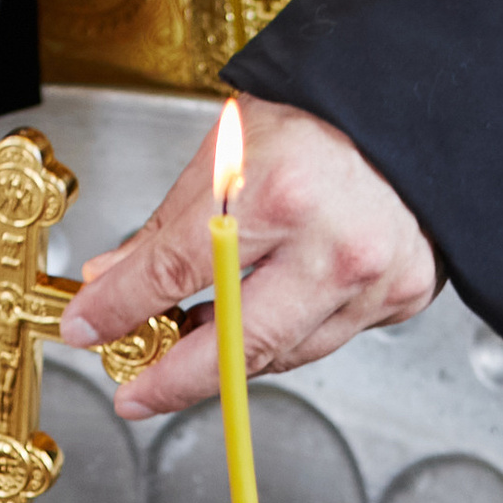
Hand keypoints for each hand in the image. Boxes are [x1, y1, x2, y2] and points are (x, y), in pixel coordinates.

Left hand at [58, 92, 437, 419]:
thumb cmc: (321, 112)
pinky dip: (281, 339)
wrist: (414, 108)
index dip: (122, 306)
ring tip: (184, 351)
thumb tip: (115, 277)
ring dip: (224, 360)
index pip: (178, 270)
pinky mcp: (401, 297)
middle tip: (134, 393)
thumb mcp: (228, 147)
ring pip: (281, 354)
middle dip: (173, 379)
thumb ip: (170, 221)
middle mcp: (331, 244)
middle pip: (235, 342)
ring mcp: (373, 279)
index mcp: (278, 191)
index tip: (88, 326)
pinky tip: (250, 325)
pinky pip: (324, 340)